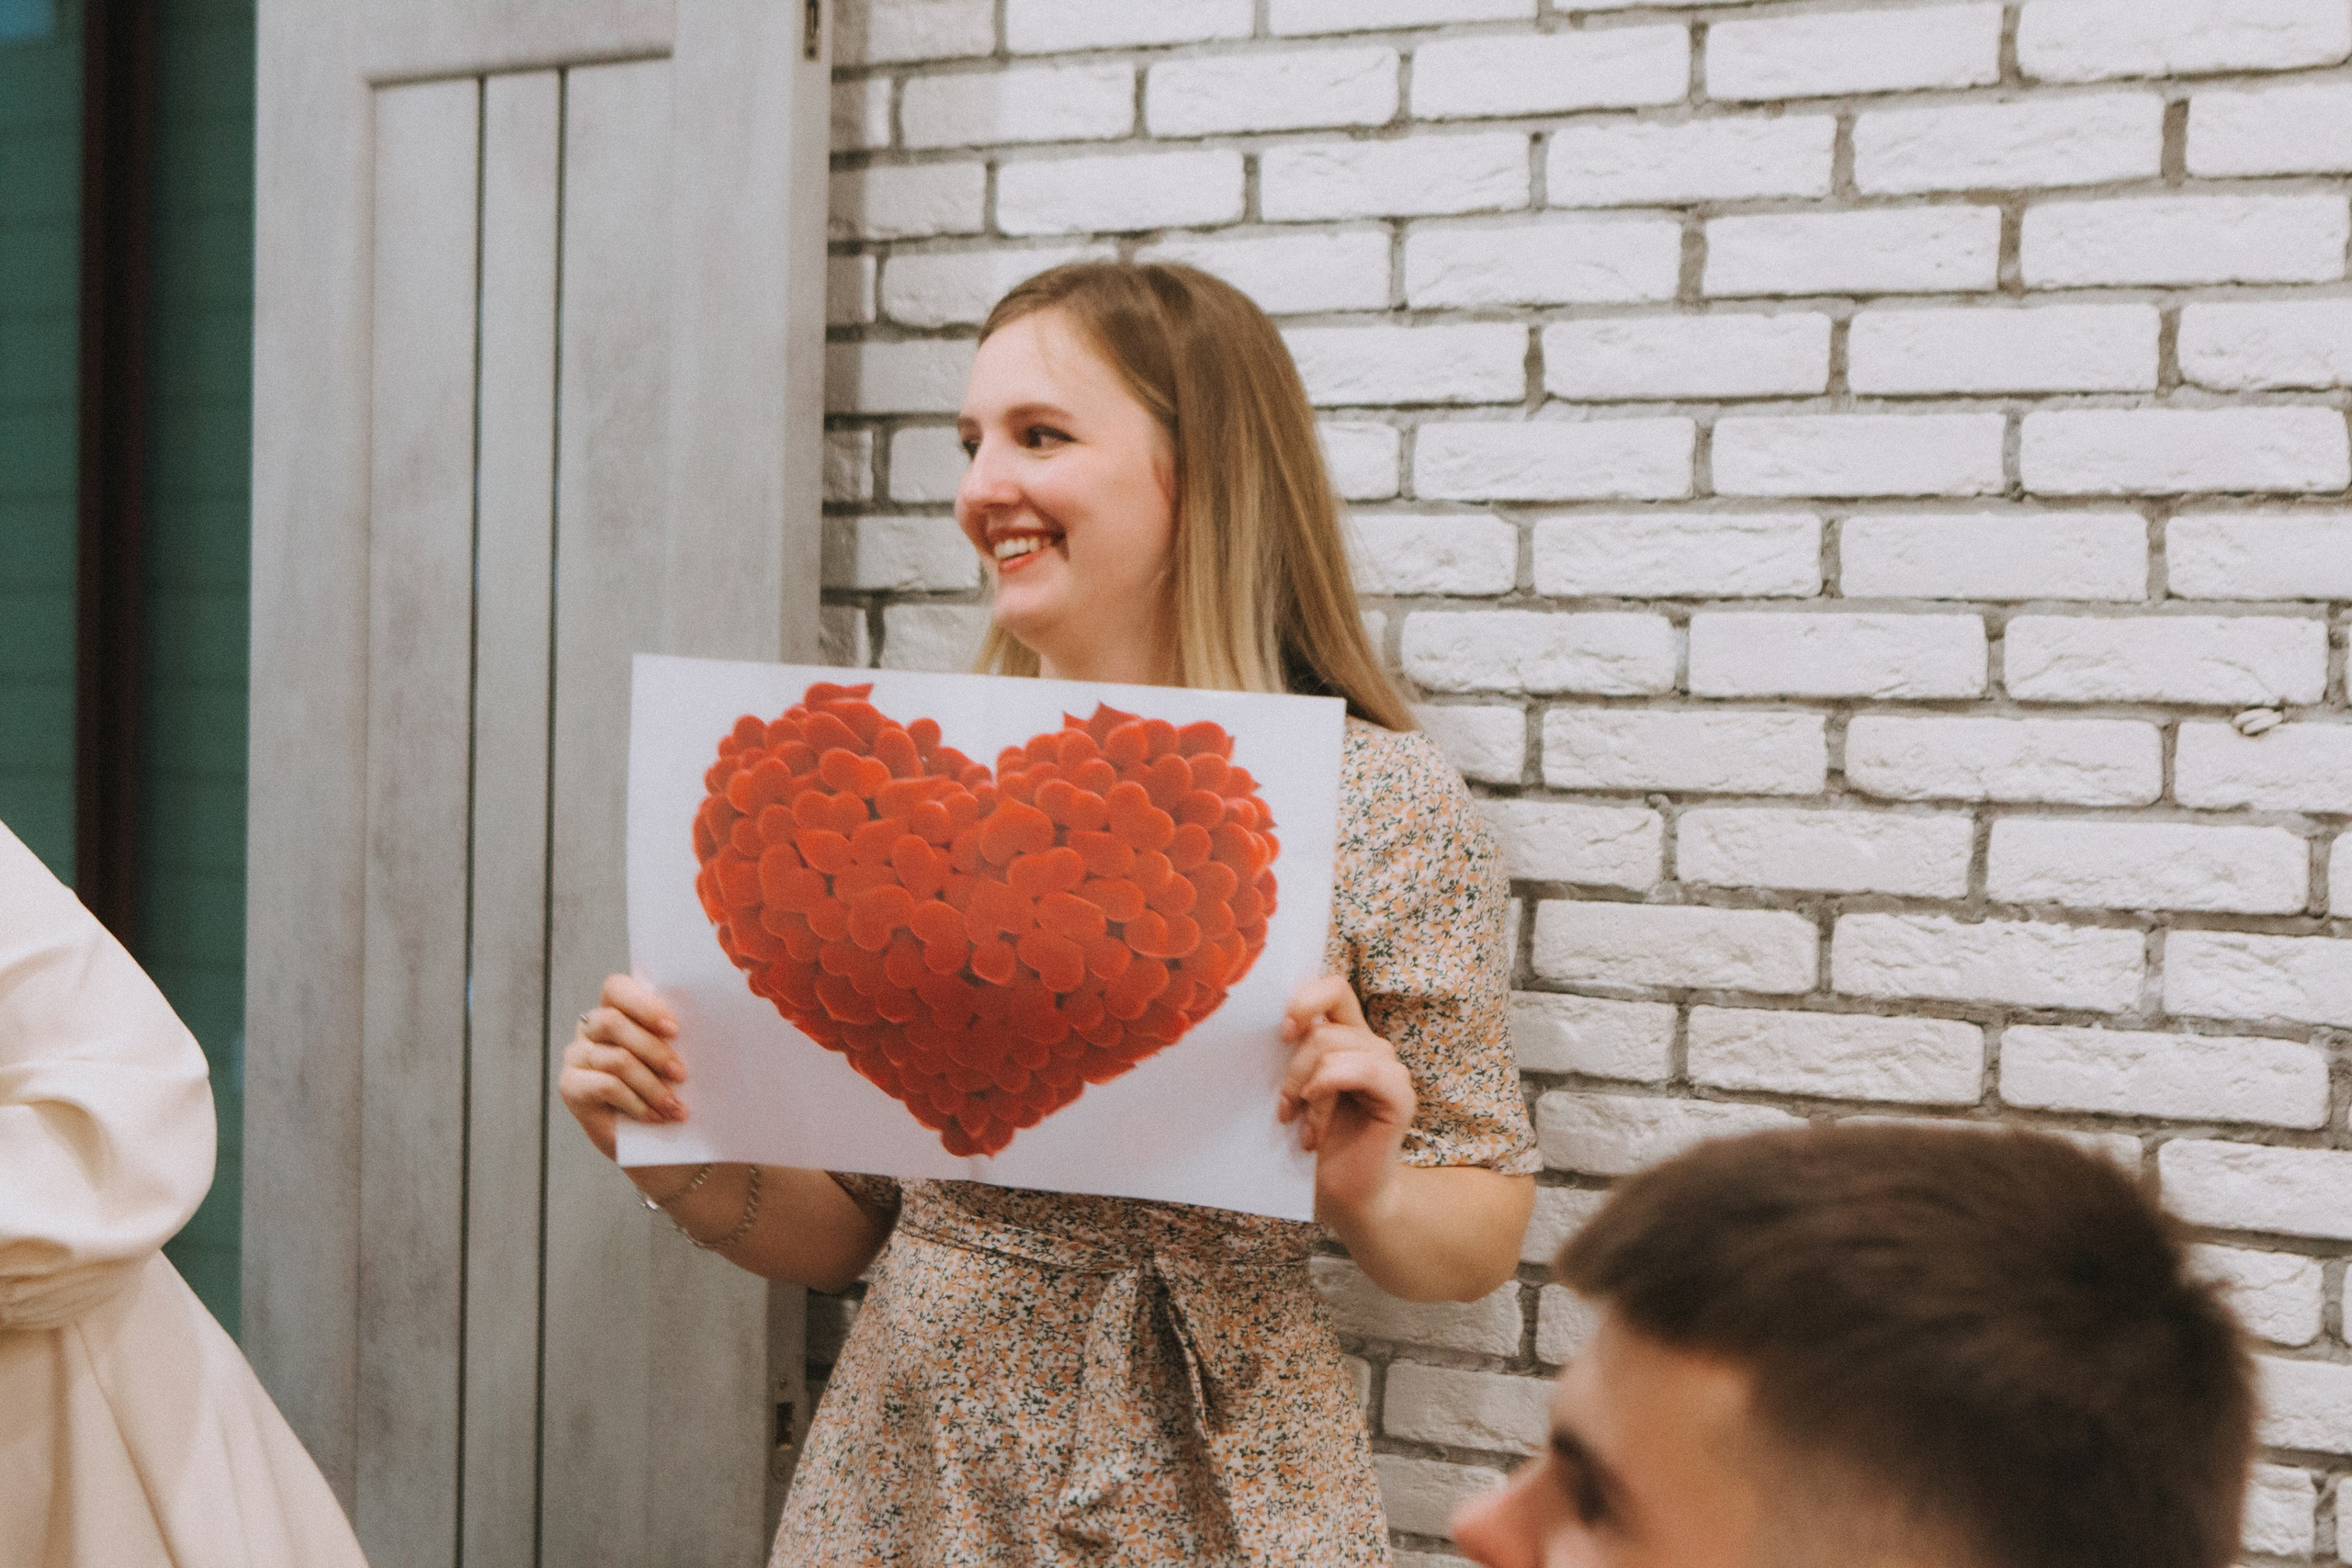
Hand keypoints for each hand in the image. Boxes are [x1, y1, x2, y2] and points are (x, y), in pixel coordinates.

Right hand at [560, 972, 689, 1161]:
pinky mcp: (570, 1086)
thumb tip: (695, 1032)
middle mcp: (589, 1028)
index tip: (674, 1029)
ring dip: (652, 1085)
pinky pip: (606, 1086)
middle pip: (613, 1022)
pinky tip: (655, 1116)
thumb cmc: (664, 1090)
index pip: (617, 988)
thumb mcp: (672, 1060)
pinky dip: (636, 1103)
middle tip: (681, 1073)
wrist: (646, 1139)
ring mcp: (577, 1055)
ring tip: (674, 1106)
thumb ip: (673, 1039)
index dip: (644, 1005)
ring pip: (616, 1059)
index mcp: (616, 1010)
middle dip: (653, 1049)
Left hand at [1278, 976, 1415, 1226]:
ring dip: (1305, 1087)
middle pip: (1330, 1011)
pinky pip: (1367, 1070)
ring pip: (1335, 1044)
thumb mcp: (1288, 1091)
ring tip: (1298, 1124)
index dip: (1304, 998)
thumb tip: (1251, 1026)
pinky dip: (1331, 1090)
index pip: (1332, 987)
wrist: (1340, 1197)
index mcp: (1343, 1037)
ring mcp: (1387, 1068)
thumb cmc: (1308, 1145)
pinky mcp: (1401, 1095)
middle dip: (1294, 1056)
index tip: (1280, 1032)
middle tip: (1282, 1100)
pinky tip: (1313, 1126)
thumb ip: (1286, 1056)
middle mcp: (1369, 1045)